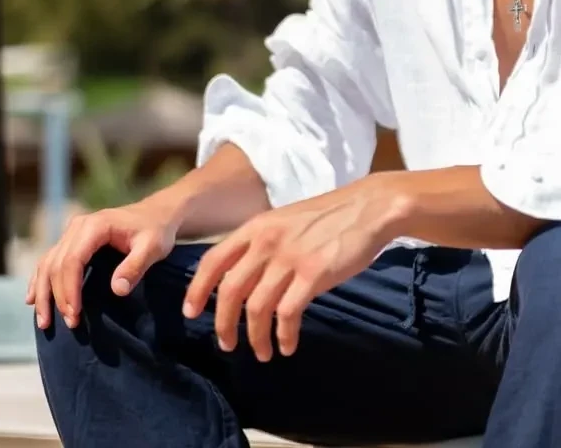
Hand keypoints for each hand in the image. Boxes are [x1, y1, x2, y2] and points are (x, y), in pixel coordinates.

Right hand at [26, 198, 181, 330]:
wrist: (158, 213)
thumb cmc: (157, 230)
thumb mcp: (153, 247)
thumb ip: (136, 266)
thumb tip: (117, 290)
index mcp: (96, 225)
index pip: (72, 260)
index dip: (69, 289)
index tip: (74, 314)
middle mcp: (78, 226)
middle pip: (56, 264)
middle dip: (57, 297)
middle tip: (69, 323)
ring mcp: (72, 232)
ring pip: (47, 264)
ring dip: (43, 293)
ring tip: (45, 322)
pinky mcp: (72, 239)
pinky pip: (49, 260)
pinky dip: (39, 281)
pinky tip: (32, 299)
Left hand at [182, 174, 406, 361]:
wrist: (369, 207)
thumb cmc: (331, 215)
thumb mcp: (287, 220)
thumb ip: (264, 243)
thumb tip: (244, 278)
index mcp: (258, 227)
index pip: (213, 260)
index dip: (197, 289)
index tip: (191, 313)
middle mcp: (267, 241)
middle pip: (230, 291)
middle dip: (224, 324)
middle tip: (227, 344)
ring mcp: (290, 257)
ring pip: (257, 308)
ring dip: (255, 337)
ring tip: (262, 352)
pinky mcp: (313, 274)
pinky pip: (287, 315)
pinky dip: (284, 336)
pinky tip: (288, 345)